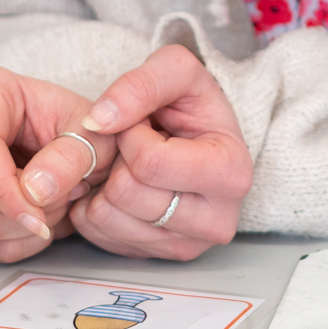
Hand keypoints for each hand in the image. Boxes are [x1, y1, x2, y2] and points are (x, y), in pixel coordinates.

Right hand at [0, 65, 117, 262]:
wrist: (68, 138)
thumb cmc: (78, 126)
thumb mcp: (93, 133)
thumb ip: (71, 156)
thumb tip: (35, 190)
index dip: (7, 193)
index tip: (39, 221)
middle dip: (24, 211)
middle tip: (66, 199)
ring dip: (20, 229)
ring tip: (56, 205)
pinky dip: (9, 242)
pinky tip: (37, 223)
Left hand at [71, 44, 251, 260]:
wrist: (201, 137)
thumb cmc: (193, 105)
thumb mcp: (177, 70)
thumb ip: (139, 85)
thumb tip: (98, 121)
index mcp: (230, 173)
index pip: (149, 162)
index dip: (131, 134)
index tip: (141, 123)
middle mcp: (217, 219)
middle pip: (128, 194)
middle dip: (117, 159)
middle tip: (132, 144)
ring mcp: (190, 245)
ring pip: (109, 219)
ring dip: (103, 183)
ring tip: (128, 163)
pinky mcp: (161, 257)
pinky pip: (100, 237)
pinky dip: (97, 207)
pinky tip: (119, 184)